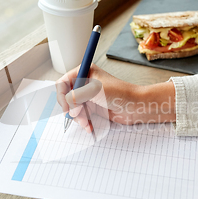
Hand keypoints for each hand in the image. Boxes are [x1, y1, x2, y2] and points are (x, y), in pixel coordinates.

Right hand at [55, 64, 175, 131]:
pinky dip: (83, 121)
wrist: (135, 105)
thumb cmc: (119, 93)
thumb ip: (76, 96)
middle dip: (71, 109)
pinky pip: (81, 115)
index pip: (63, 83)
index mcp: (84, 72)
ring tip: (86, 124)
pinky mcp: (93, 107)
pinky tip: (89, 126)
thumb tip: (67, 106)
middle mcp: (84, 83)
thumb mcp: (94, 91)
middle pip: (66, 97)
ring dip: (78, 118)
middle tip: (76, 116)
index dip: (62, 96)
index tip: (66, 107)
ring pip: (73, 108)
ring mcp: (88, 96)